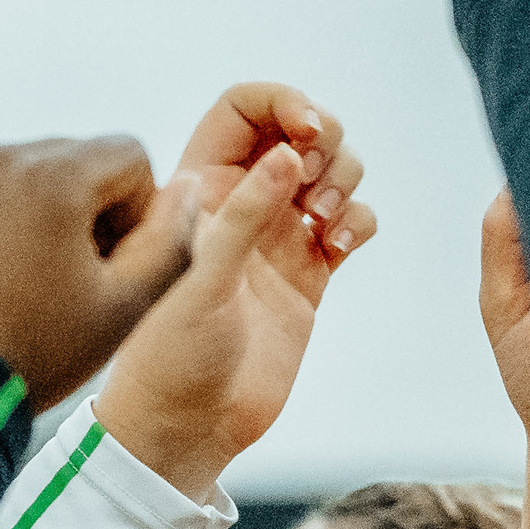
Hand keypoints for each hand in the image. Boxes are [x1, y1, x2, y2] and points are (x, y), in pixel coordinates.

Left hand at [0, 138, 196, 412]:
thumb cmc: (30, 354)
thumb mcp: (123, 310)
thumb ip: (173, 244)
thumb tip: (191, 189)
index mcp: (53, 175)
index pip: (130, 156)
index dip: (136, 214)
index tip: (108, 268)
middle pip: (73, 160)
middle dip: (86, 210)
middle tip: (69, 282)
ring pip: (21, 175)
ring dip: (36, 215)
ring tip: (21, 286)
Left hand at [95, 87, 376, 496]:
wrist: (189, 426)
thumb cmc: (170, 355)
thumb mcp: (200, 279)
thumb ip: (244, 215)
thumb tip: (286, 155)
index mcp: (200, 187)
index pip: (242, 108)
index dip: (282, 102)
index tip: (307, 131)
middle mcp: (240, 203)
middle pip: (299, 131)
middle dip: (326, 142)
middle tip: (317, 187)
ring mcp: (277, 237)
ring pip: (331, 173)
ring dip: (346, 181)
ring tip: (327, 225)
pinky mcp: (308, 274)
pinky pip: (350, 223)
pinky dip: (359, 222)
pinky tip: (339, 249)